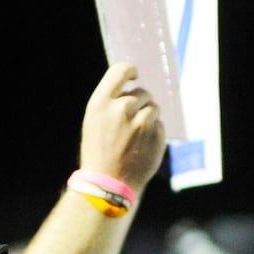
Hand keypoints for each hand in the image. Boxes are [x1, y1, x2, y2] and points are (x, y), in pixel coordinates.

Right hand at [78, 62, 166, 195]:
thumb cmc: (98, 151)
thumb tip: (131, 86)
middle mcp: (122, 109)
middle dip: (140, 103)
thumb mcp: (94, 121)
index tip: (134, 76)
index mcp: (101, 103)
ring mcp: (141, 123)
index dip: (130, 71)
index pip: (121, 70)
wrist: (108, 183)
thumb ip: (111, 101)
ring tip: (135, 135)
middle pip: (142, 92)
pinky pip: (160, 124)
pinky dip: (153, 131)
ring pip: (154, 107)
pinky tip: (141, 145)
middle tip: (130, 121)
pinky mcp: (156, 135)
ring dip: (148, 116)